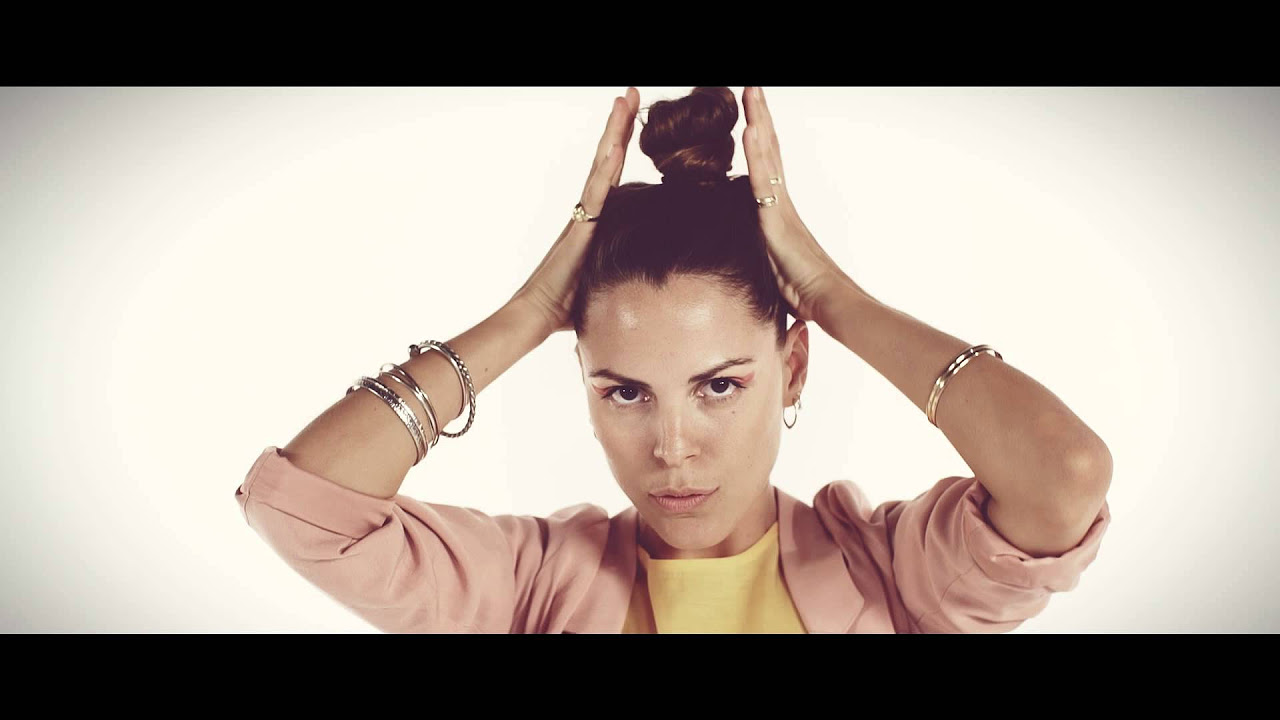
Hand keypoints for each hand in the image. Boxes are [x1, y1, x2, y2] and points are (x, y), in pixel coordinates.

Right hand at [509, 88, 640, 334]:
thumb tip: (645, 275)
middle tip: (633, 92)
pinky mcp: (582, 228)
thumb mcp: (604, 277)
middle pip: (607, 158)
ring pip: (602, 165)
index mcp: (594, 218)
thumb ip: (618, 266)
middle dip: (621, 124)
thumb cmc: (568, 304)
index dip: (622, 142)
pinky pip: (598, 192)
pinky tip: (618, 143)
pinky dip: (608, 166)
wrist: (538, 314)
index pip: (612, 172)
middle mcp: (587, 209)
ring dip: (615, 132)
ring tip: (626, 100)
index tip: (634, 115)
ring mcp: (583, 215)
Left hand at [742, 86, 851, 323]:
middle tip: (750, 87)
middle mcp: (781, 202)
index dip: (758, 138)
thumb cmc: (807, 293)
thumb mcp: (773, 269)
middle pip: (769, 149)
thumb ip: (762, 256)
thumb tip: (753, 259)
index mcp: (778, 212)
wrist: (830, 301)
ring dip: (757, 122)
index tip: (750, 112)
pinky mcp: (778, 219)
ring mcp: (781, 207)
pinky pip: (764, 181)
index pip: (766, 165)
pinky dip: (756, 154)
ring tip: (749, 91)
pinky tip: (750, 130)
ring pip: (766, 156)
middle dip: (759, 116)